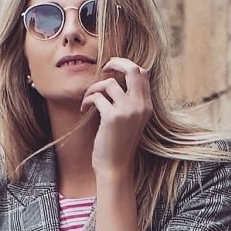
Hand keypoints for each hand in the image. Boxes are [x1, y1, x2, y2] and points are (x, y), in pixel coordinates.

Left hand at [83, 57, 151, 174]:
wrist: (115, 168)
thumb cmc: (119, 145)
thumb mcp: (131, 121)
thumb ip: (130, 101)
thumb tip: (116, 79)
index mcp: (147, 106)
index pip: (142, 73)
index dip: (127, 65)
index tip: (114, 69)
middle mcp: (140, 106)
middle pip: (132, 69)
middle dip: (116, 63)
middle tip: (104, 67)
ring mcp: (127, 111)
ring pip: (109, 83)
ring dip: (94, 88)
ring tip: (89, 99)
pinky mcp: (112, 117)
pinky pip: (97, 96)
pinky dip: (87, 100)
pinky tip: (84, 109)